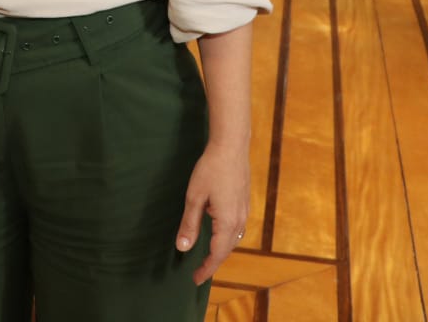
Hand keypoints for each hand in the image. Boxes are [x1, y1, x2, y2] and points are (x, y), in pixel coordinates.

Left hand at [174, 142, 248, 284]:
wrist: (231, 147)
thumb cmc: (210, 169)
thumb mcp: (194, 197)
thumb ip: (189, 224)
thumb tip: (182, 248)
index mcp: (227, 222)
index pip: (217, 254)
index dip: (206, 269)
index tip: (195, 280)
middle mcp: (240, 221)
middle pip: (227, 250)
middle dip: (213, 263)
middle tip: (198, 273)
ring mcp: (245, 212)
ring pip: (233, 240)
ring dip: (220, 251)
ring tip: (206, 258)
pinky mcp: (244, 204)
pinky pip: (236, 230)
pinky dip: (226, 239)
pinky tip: (218, 236)